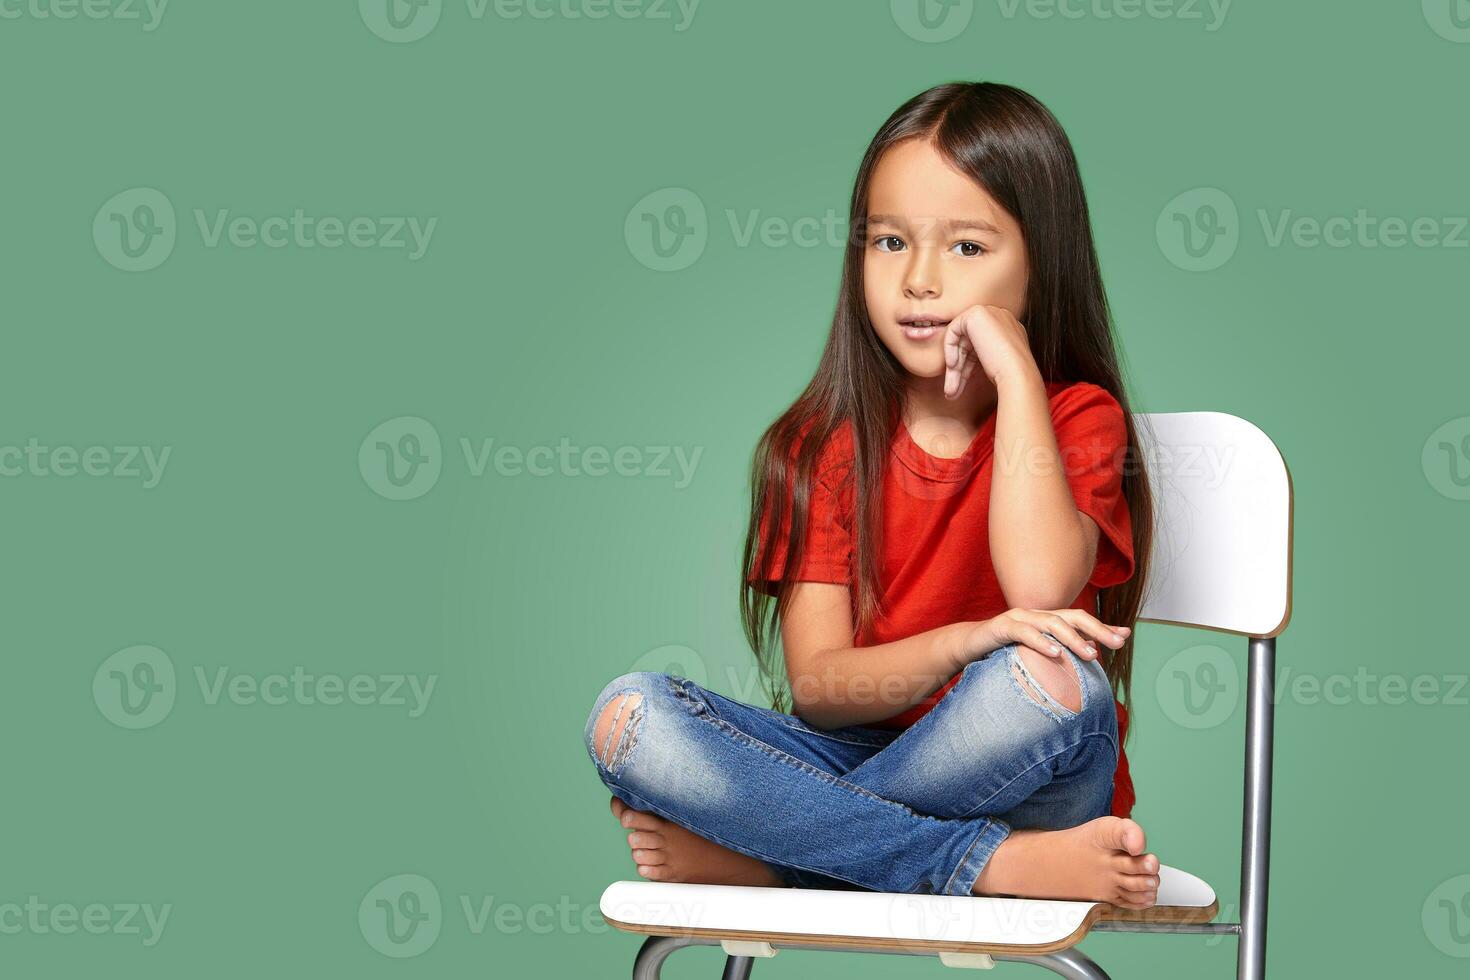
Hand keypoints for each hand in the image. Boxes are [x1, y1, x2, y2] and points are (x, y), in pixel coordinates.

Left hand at [941, 304, 1034, 398]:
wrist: (1017, 374)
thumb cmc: (1008, 377)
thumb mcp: (992, 364)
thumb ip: (979, 357)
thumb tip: (956, 365)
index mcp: (1008, 328)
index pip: (980, 344)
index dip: (968, 364)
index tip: (962, 383)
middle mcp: (1001, 316)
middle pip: (969, 342)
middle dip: (958, 367)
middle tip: (952, 391)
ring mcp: (990, 312)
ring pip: (960, 339)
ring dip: (953, 365)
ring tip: (950, 390)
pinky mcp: (976, 313)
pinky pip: (953, 330)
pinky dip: (950, 348)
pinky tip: (953, 365)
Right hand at [961, 608, 1131, 665]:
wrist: (967, 646)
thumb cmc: (1004, 651)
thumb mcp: (1036, 653)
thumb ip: (1060, 652)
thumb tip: (1092, 654)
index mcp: (1047, 620)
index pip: (1080, 620)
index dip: (1103, 627)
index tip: (1125, 636)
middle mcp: (1037, 614)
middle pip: (1073, 617)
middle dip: (1097, 629)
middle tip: (1118, 643)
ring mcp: (1019, 618)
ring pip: (1052, 623)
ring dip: (1073, 638)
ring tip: (1090, 654)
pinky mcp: (1001, 626)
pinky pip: (1024, 632)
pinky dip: (1041, 642)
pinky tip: (1055, 654)